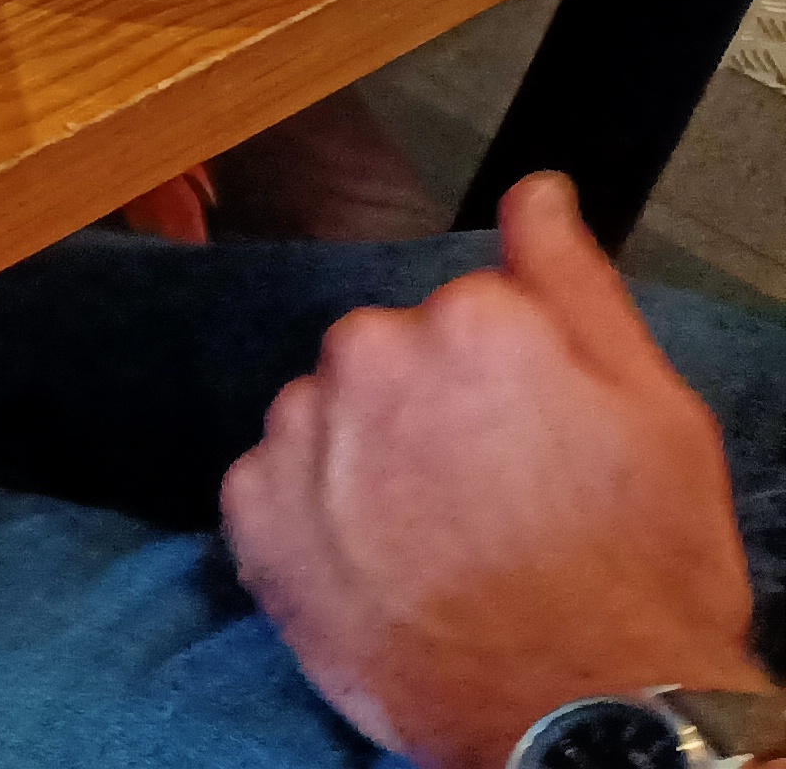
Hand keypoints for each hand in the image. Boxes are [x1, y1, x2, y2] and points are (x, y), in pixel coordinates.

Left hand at [222, 173, 769, 768]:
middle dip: (425, 409)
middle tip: (489, 495)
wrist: (576, 711)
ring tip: (436, 540)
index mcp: (471, 319)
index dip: (507, 379)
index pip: (467, 312)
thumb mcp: (654, 410)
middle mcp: (368, 358)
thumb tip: (538, 194)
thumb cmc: (633, 575)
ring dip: (363, 459)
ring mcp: (300, 436)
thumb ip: (574, 282)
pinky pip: (273, 484)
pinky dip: (312, 516)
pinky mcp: (251, 514)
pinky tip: (378, 564)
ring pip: (326, 417)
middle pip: (386, 356)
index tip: (531, 436)